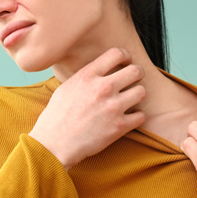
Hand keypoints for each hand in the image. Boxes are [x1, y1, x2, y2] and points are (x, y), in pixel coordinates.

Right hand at [29, 48, 146, 169]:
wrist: (54, 144)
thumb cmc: (57, 117)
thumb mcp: (67, 87)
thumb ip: (87, 77)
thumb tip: (101, 70)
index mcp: (88, 76)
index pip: (117, 53)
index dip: (126, 56)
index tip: (126, 63)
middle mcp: (102, 88)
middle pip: (136, 71)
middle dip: (137, 74)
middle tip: (133, 81)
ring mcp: (112, 107)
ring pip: (142, 92)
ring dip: (137, 96)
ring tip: (130, 101)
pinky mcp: (119, 126)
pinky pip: (141, 116)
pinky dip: (136, 117)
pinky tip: (128, 118)